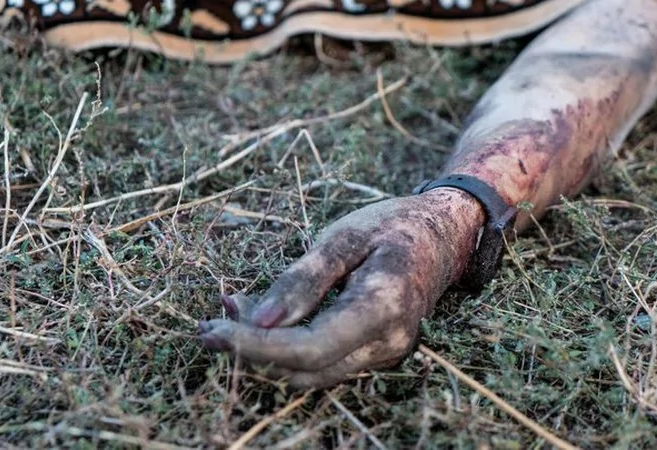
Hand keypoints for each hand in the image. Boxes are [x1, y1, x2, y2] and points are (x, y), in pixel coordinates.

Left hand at [198, 188, 481, 387]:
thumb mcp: (344, 237)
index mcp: (383, 306)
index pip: (310, 348)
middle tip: (212, 319)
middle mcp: (388, 343)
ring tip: (234, 310)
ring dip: (267, 350)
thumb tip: (259, 321)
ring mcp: (385, 355)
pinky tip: (269, 315)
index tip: (212, 330)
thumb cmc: (394, 226)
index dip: (256, 346)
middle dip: (253, 350)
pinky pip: (325, 361)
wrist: (444, 236)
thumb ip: (303, 280)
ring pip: (311, 372)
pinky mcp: (375, 355)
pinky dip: (289, 346)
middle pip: (306, 369)